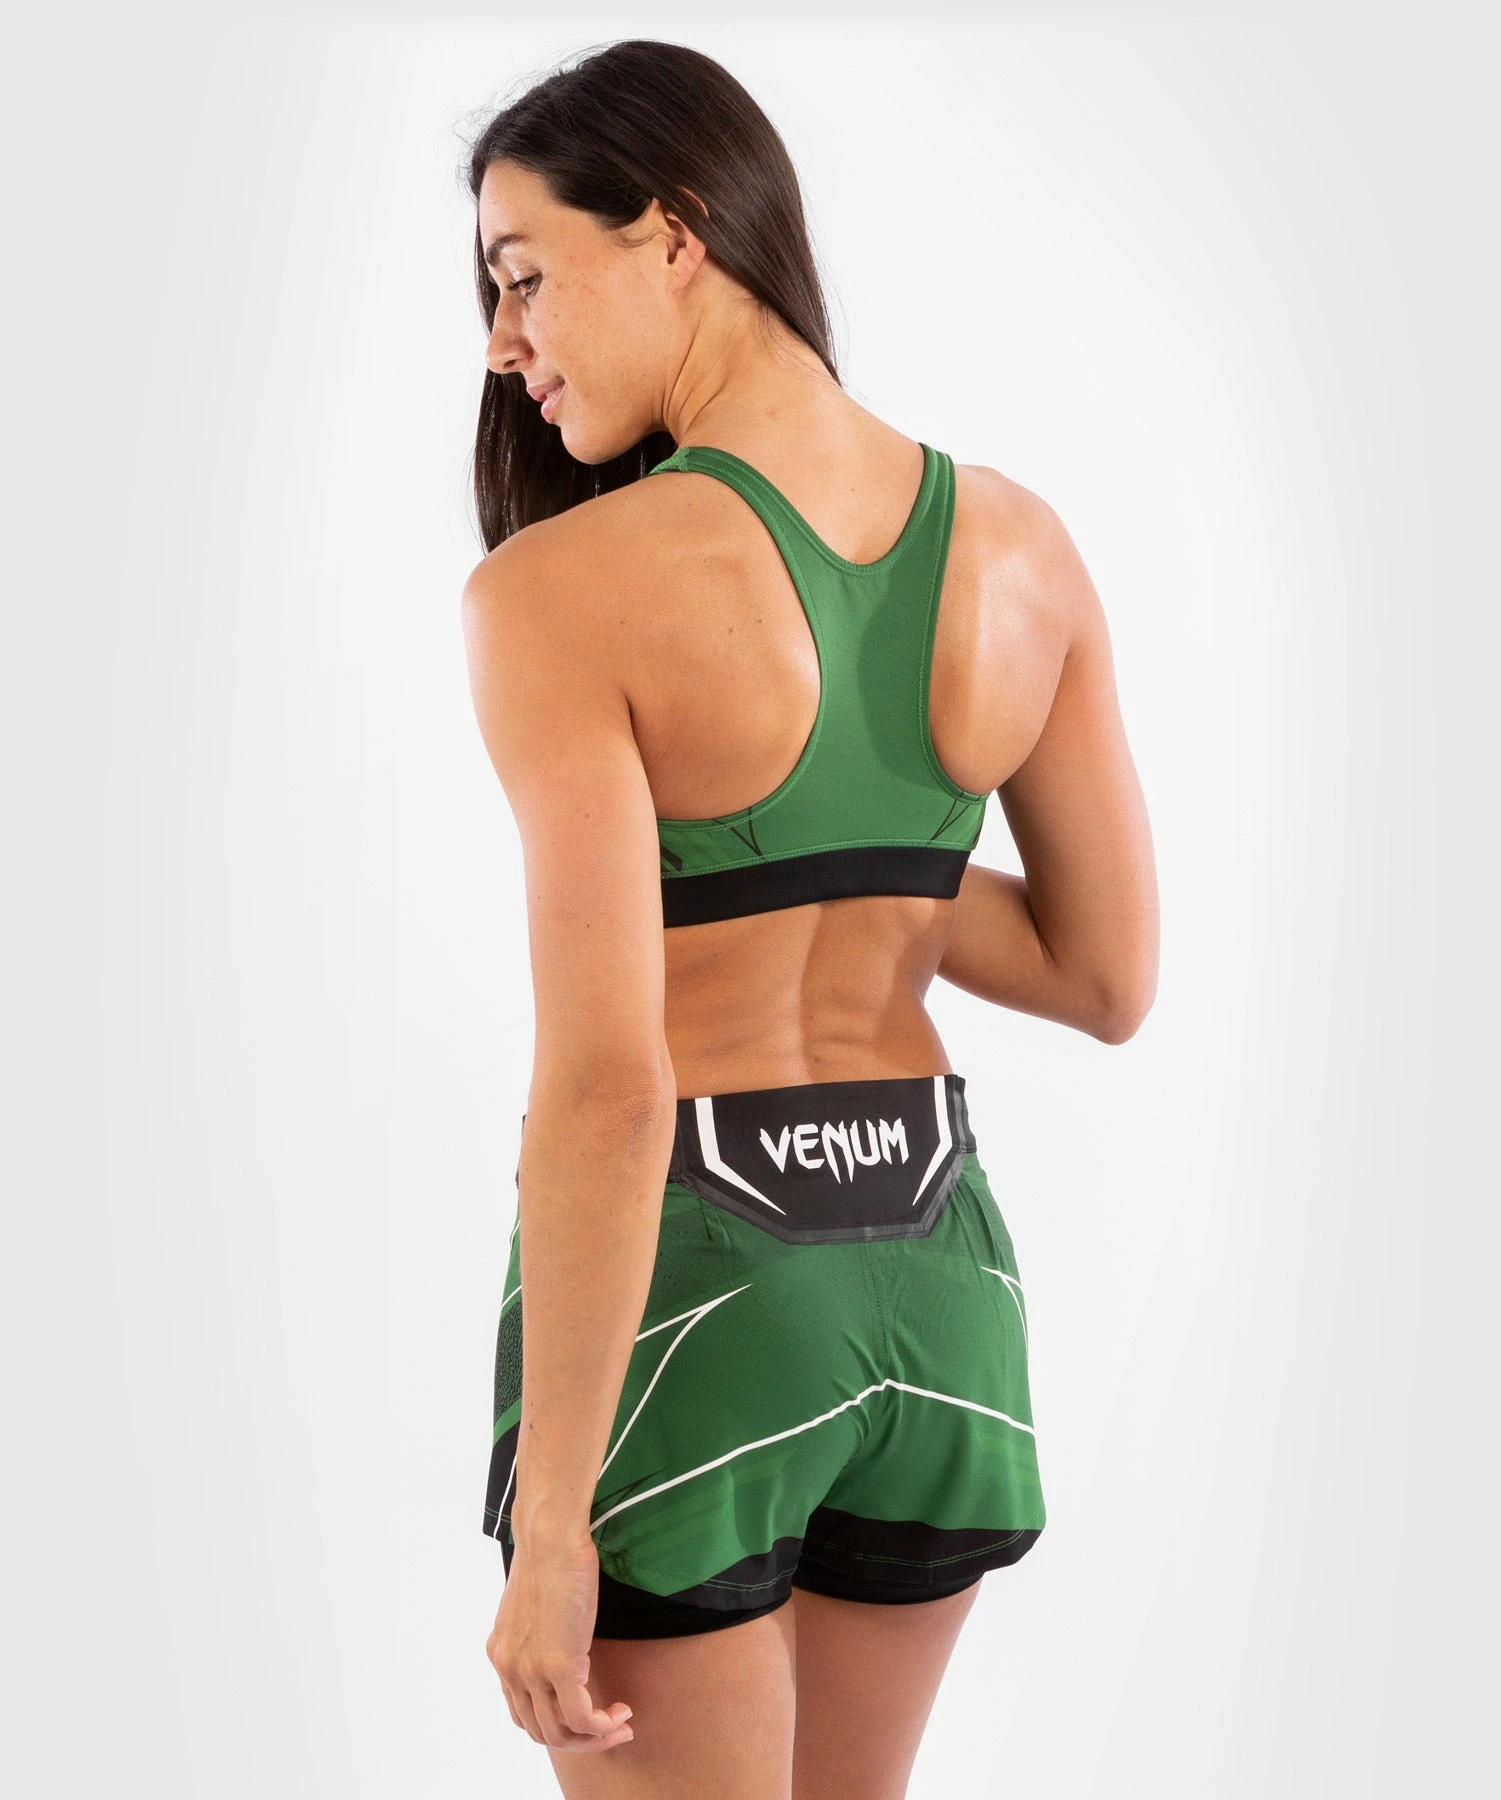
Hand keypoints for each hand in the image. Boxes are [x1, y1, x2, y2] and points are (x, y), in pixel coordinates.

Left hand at [486, 1529, 634, 1752]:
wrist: (549, 1535)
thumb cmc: (550, 1554)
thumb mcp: (535, 1602)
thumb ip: (539, 1630)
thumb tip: (561, 1637)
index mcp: (501, 1655)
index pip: (523, 1713)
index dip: (558, 1724)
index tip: (588, 1715)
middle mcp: (509, 1669)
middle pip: (541, 1732)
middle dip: (579, 1741)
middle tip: (612, 1728)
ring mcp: (531, 1671)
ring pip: (560, 1734)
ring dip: (595, 1738)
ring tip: (620, 1723)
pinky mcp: (557, 1665)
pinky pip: (582, 1718)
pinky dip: (603, 1725)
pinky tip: (621, 1712)